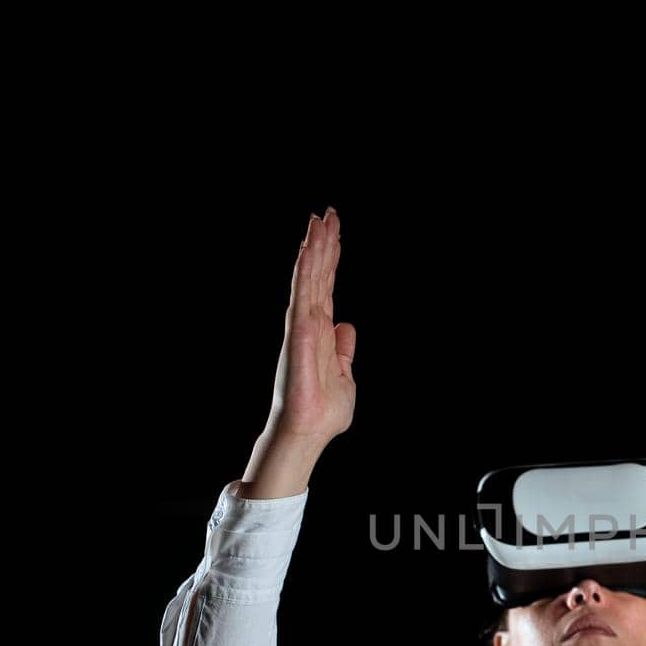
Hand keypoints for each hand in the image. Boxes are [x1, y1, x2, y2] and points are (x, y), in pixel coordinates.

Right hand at [266, 207, 356, 446]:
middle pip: (317, 275)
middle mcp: (309, 323)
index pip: (327, 285)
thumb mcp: (345, 375)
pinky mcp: (298, 334)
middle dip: (322, 244)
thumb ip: (344, 349)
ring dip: (312, 249)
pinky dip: (304, 272)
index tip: (334, 230)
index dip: (330, 258)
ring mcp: (301, 326)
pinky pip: (301, 295)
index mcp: (321, 330)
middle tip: (327, 213)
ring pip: (307, 279)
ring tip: (318, 221)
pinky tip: (307, 250)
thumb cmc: (323, 411)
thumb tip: (346, 327)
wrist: (309, 432)